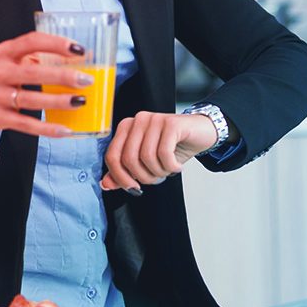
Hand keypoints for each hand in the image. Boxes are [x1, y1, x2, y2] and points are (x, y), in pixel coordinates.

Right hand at [0, 31, 93, 136]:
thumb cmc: (0, 77)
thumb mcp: (12, 60)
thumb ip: (38, 58)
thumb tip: (78, 60)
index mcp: (5, 52)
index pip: (32, 41)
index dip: (56, 44)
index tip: (79, 49)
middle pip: (33, 73)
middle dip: (62, 76)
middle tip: (85, 80)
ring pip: (31, 99)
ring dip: (58, 102)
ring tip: (80, 101)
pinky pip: (25, 124)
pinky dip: (47, 128)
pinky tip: (65, 130)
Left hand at [100, 112, 218, 192]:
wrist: (201, 133)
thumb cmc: (173, 146)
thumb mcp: (147, 162)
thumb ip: (124, 172)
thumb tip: (106, 184)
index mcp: (127, 128)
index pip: (112, 155)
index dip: (120, 177)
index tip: (133, 187)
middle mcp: (138, 120)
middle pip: (128, 159)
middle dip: (143, 177)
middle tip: (156, 178)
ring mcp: (154, 119)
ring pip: (146, 157)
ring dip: (159, 172)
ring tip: (168, 169)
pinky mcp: (171, 123)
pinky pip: (164, 152)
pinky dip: (171, 166)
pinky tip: (176, 166)